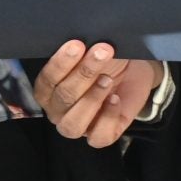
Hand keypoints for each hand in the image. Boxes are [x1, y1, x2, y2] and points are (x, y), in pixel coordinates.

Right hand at [36, 40, 162, 147]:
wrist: (133, 71)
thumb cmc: (106, 62)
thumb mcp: (91, 53)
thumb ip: (79, 53)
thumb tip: (78, 44)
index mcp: (48, 91)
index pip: (47, 81)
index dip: (60, 63)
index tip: (77, 45)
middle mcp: (58, 111)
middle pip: (64, 98)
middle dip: (83, 73)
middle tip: (102, 52)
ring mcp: (78, 126)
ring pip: (73, 124)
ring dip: (91, 99)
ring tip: (107, 79)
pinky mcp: (101, 136)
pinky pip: (98, 136)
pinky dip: (107, 117)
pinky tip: (116, 99)